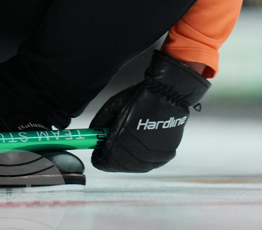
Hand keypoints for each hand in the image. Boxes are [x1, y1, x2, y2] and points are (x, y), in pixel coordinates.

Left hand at [89, 50, 209, 172]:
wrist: (167, 94)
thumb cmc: (141, 97)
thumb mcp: (114, 105)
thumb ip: (100, 121)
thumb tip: (93, 132)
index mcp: (121, 138)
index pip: (104, 161)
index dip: (99, 158)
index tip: (98, 154)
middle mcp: (137, 150)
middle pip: (118, 166)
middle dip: (111, 159)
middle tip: (110, 149)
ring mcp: (152, 154)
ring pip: (134, 167)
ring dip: (127, 160)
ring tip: (127, 145)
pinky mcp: (166, 154)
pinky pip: (151, 164)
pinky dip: (143, 159)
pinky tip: (141, 148)